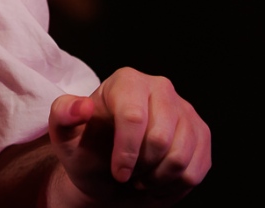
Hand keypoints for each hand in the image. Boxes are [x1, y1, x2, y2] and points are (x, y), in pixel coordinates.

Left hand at [46, 68, 210, 205]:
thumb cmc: (87, 150)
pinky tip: (158, 178)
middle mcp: (160, 87)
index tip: (117, 171)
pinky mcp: (201, 134)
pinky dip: (174, 184)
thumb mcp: (64, 135)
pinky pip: (196, 169)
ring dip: (157, 178)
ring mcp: (185, 110)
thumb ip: (63, 115)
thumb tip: (83, 106)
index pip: (134, 117)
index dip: (125, 152)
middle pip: (160, 140)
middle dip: (141, 167)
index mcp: (127, 81)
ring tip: (141, 175)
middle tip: (128, 172)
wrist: (109, 173)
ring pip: (180, 157)